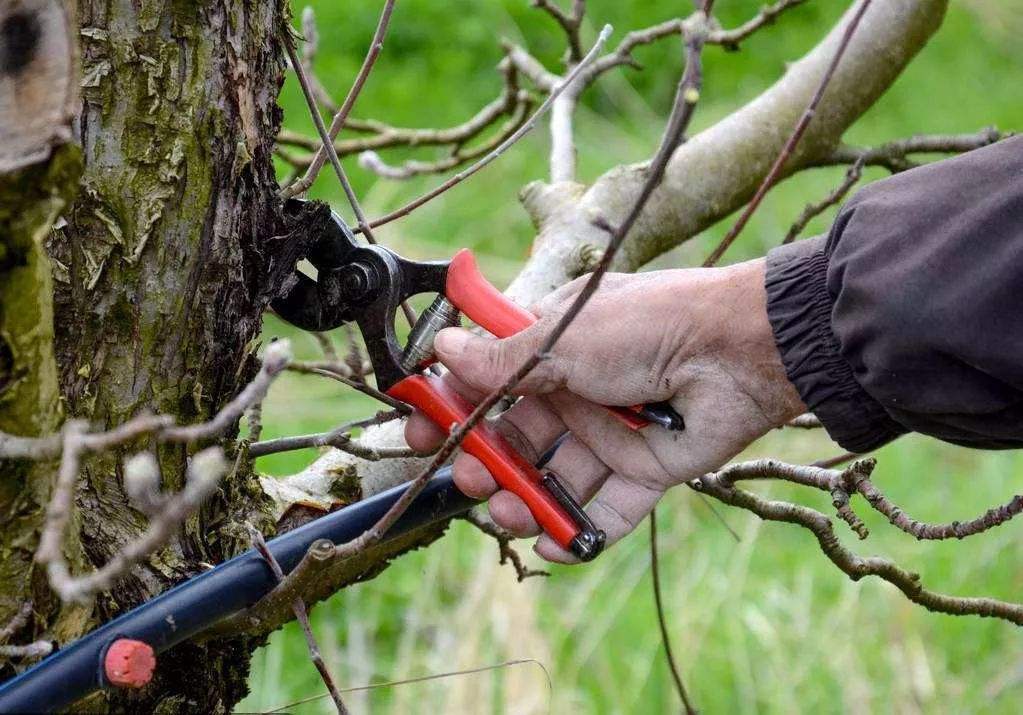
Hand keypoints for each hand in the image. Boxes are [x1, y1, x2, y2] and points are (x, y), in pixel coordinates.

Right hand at [405, 258, 805, 561]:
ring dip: (523, 500)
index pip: (488, 380)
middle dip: (484, 462)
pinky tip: (551, 545)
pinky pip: (605, 511)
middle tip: (466, 476)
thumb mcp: (563, 337)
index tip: (418, 426)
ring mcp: (610, 433)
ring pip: (554, 479)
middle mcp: (577, 391)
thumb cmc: (650, 324)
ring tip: (506, 511)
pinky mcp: (645, 470)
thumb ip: (502, 358)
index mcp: (554, 346)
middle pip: (516, 439)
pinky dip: (577, 534)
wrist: (738, 351)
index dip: (452, 404)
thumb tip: (443, 351)